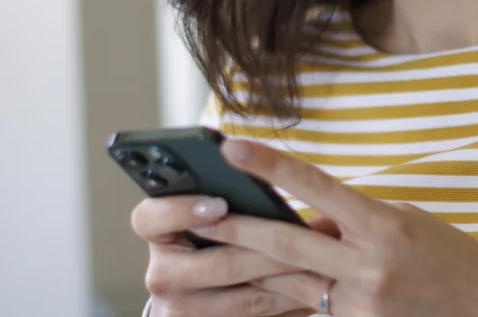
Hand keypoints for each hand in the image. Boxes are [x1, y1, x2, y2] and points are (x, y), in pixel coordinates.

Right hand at [130, 194, 339, 315]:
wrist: (200, 293)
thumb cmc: (214, 235)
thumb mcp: (210, 212)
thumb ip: (227, 195)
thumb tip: (276, 173)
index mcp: (155, 231)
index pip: (151, 217)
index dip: (182, 210)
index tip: (220, 203)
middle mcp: (161, 274)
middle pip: (218, 264)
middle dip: (268, 250)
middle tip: (307, 237)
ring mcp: (180, 309)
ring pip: (246, 297)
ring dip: (290, 280)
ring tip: (326, 263)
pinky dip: (289, 303)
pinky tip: (318, 290)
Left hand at [189, 139, 477, 316]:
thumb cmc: (450, 257)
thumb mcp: (405, 221)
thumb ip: (351, 220)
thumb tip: (304, 222)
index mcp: (384, 227)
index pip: (318, 187)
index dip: (272, 165)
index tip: (233, 146)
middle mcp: (369, 267)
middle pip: (286, 244)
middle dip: (237, 228)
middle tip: (199, 213)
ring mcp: (361, 306)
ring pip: (289, 283)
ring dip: (251, 266)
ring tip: (215, 250)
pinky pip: (311, 309)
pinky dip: (291, 294)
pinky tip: (266, 281)